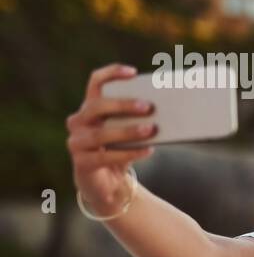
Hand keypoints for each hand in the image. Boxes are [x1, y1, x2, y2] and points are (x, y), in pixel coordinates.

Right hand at [66, 64, 156, 215]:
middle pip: (96, 106)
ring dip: (127, 131)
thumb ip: (140, 119)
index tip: (133, 73)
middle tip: (148, 106)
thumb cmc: (121, 150)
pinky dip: (128, 153)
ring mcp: (77, 142)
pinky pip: (105, 157)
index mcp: (91, 107)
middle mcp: (79, 121)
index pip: (96, 83)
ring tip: (151, 129)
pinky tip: (148, 150)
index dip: (111, 74)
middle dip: (122, 105)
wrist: (108, 184)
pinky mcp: (82, 164)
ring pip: (100, 134)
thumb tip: (174, 107)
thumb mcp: (130, 132)